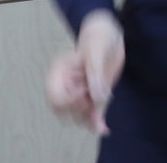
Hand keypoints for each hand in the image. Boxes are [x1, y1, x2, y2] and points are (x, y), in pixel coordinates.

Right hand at [46, 9, 124, 134]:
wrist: (110, 36)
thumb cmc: (99, 37)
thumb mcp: (97, 50)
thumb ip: (95, 73)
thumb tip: (97, 97)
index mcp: (59, 73)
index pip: (55, 98)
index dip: (70, 100)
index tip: (86, 90)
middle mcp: (66, 85)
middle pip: (64, 111)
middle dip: (81, 109)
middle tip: (97, 96)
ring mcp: (79, 92)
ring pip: (78, 115)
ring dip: (90, 117)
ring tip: (105, 105)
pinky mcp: (93, 96)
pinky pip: (91, 114)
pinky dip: (96, 122)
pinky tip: (104, 129)